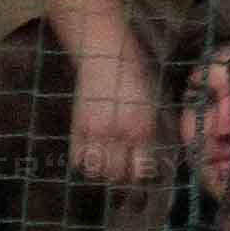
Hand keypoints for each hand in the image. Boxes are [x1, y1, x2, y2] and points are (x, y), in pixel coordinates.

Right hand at [67, 35, 165, 185]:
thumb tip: (150, 156)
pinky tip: (91, 154)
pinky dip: (85, 163)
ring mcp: (96, 133)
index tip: (142, 171)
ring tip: (107, 162)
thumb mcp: (152, 102)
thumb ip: (150, 131)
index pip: (142, 168)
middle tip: (123, 168)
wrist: (105, 54)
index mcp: (142, 127)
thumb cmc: (134, 75)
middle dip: (122, 175)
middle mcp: (119, 134)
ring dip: (103, 171)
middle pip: (118, 174)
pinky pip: (79, 159)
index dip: (142, 174)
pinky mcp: (77, 129)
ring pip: (97, 171)